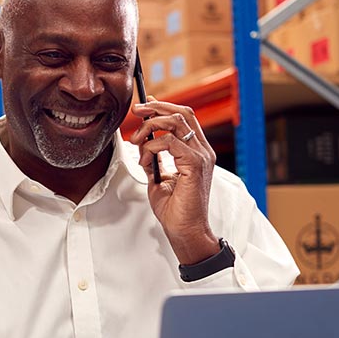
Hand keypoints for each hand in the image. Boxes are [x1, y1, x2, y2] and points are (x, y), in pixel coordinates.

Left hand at [129, 99, 218, 265]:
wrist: (185, 230)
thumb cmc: (175, 209)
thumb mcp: (159, 178)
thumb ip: (153, 159)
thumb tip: (142, 143)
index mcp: (197, 151)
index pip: (185, 117)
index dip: (164, 106)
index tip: (144, 106)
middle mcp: (202, 150)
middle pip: (182, 112)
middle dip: (156, 107)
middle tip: (136, 111)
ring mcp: (201, 156)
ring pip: (175, 122)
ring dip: (150, 127)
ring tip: (135, 141)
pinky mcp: (195, 165)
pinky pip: (169, 142)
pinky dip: (151, 147)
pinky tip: (145, 161)